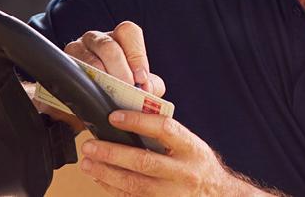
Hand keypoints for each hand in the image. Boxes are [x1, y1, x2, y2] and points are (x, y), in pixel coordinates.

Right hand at [63, 21, 165, 95]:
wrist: (93, 105)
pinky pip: (73, 70)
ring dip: (103, 77)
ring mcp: (78, 48)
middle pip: (109, 46)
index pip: (128, 32)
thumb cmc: (119, 88)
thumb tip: (148, 88)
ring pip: (90, 58)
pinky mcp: (64, 64)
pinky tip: (94, 94)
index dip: (136, 55)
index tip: (141, 78)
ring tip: (112, 94)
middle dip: (121, 69)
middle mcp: (97, 39)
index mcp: (119, 38)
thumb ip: (152, 85)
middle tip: (127, 87)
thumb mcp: (140, 85)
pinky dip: (86, 83)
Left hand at [78, 111, 277, 195]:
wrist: (217, 195)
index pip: (164, 129)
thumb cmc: (198, 166)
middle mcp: (184, 172)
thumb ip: (167, 135)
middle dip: (112, 153)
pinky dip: (112, 188)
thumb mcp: (191, 146)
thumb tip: (129, 120)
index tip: (115, 117)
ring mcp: (172, 193)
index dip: (138, 122)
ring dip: (106, 172)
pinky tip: (99, 177)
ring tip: (87, 162)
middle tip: (90, 145)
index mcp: (191, 149)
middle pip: (143, 162)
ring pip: (134, 184)